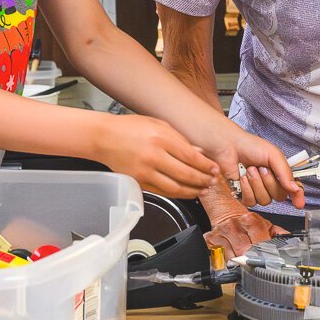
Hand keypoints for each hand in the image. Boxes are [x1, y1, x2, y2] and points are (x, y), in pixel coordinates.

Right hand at [94, 115, 220, 199]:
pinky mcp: (138, 182)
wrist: (103, 137)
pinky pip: (162, 192)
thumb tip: (200, 152)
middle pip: (186, 174)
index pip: (191, 157)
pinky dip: (177, 194)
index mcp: (161, 138)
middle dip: (203, 180)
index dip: (206, 166)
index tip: (215, 169)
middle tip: (213, 182)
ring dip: (193, 191)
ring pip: (175, 188)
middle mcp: (153, 156)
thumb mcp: (159, 124)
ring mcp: (144, 171)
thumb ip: (180, 139)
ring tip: (203, 190)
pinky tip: (186, 193)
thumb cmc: (130, 127)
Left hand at [195, 123, 304, 208]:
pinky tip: (242, 178)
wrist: (229, 147)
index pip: (293, 189)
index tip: (299, 204)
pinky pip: (251, 202)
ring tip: (250, 170)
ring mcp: (257, 191)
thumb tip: (295, 189)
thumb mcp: (273, 155)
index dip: (297, 196)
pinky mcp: (244, 195)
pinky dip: (246, 189)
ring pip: (265, 200)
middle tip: (262, 168)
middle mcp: (271, 184)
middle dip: (270, 182)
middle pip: (279, 196)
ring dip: (257, 184)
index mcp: (280, 173)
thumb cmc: (250, 146)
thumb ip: (286, 172)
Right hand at [205, 209, 288, 260]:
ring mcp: (222, 233)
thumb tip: (291, 243)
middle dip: (251, 260)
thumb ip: (278, 234)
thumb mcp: (264, 223)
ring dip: (238, 262)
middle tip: (254, 264)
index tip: (267, 262)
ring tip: (242, 260)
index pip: (260, 244)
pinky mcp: (211, 239)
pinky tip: (231, 257)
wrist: (225, 210)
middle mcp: (236, 226)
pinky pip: (220, 257)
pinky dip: (226, 261)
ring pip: (232, 257)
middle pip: (245, 252)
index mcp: (252, 221)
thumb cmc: (245, 220)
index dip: (264, 255)